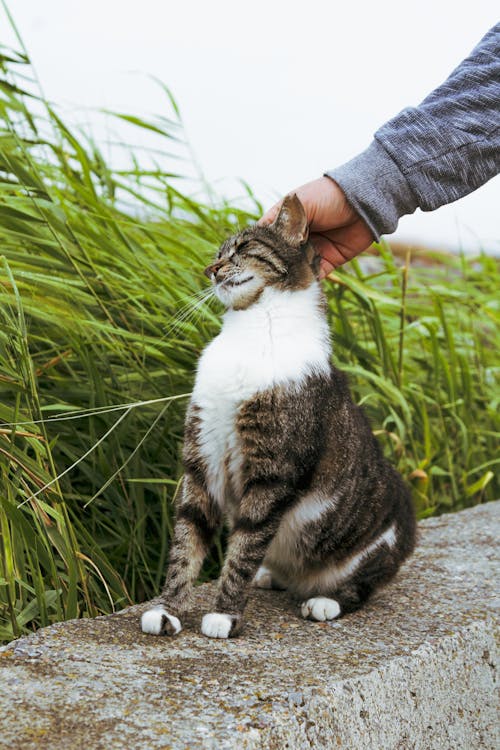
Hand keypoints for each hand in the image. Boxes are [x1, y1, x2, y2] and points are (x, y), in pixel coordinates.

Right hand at [259, 177, 373, 277]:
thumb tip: (269, 245)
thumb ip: (284, 223)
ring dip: (288, 277)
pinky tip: (297, 287)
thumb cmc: (329, 195)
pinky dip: (306, 283)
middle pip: (278, 258)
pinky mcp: (326, 263)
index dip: (256, 249)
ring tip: (277, 285)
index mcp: (285, 221)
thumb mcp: (301, 203)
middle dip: (272, 268)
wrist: (364, 202)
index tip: (248, 261)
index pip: (265, 239)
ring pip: (293, 270)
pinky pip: (312, 277)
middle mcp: (295, 239)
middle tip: (262, 278)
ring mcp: (310, 252)